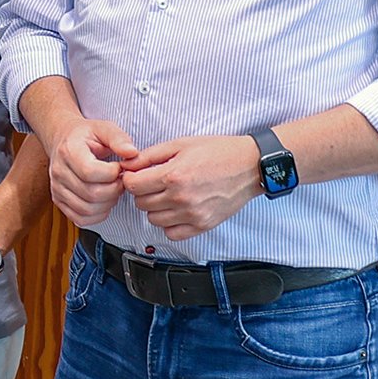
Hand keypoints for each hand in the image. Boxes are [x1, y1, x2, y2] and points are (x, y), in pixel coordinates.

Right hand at [47, 116, 136, 224]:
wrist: (63, 139)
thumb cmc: (85, 135)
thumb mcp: (103, 128)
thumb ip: (119, 139)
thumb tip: (132, 153)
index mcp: (69, 151)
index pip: (91, 172)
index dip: (112, 174)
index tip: (118, 167)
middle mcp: (59, 172)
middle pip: (91, 194)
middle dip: (114, 190)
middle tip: (119, 180)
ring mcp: (56, 188)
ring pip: (87, 209)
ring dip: (108, 204)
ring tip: (112, 189)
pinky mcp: (58, 201)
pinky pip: (80, 219)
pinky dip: (97, 216)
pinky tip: (103, 202)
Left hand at [121, 134, 260, 239]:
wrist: (250, 166)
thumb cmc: (218, 152)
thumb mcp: (180, 145)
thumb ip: (150, 156)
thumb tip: (127, 165)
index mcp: (174, 176)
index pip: (133, 186)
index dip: (131, 178)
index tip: (137, 175)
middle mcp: (182, 198)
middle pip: (141, 203)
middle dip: (142, 192)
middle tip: (153, 183)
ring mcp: (193, 215)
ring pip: (153, 220)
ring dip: (155, 208)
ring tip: (167, 195)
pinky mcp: (203, 225)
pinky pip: (172, 233)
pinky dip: (169, 224)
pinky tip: (176, 210)